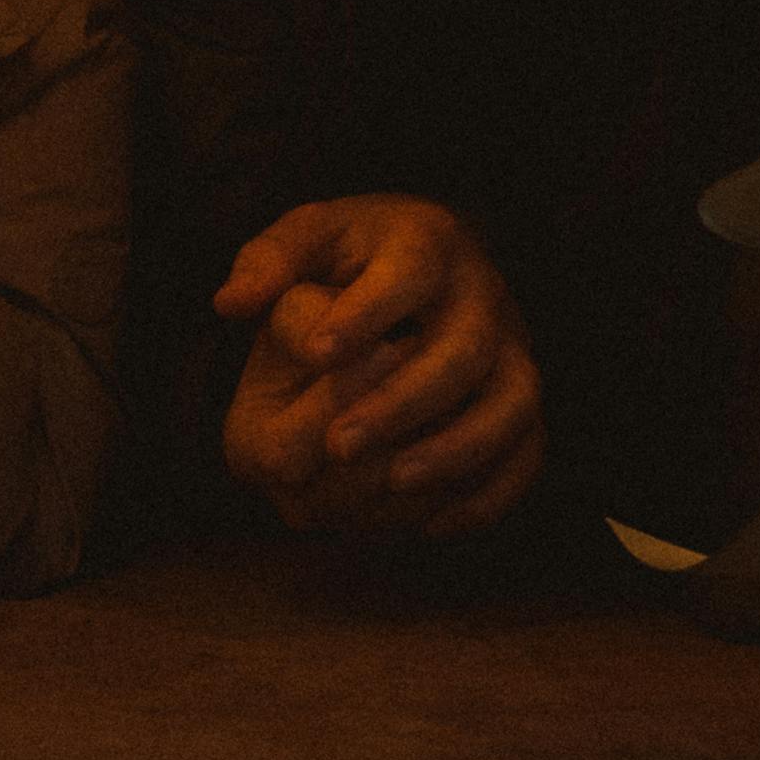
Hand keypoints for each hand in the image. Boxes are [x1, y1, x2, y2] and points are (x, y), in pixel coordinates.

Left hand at [216, 196, 543, 541]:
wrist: (431, 260)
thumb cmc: (355, 253)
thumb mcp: (310, 235)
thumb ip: (270, 262)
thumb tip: (230, 304)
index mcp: (428, 240)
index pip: (409, 273)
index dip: (366, 315)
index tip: (316, 355)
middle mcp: (484, 293)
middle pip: (464, 350)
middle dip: (404, 401)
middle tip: (339, 445)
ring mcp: (516, 347)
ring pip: (513, 401)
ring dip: (457, 448)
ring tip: (393, 482)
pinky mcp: (523, 397)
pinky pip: (530, 450)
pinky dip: (492, 492)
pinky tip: (433, 524)